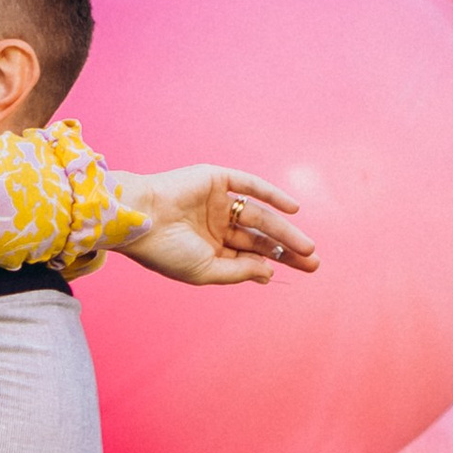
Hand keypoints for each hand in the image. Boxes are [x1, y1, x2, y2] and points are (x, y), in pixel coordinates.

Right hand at [108, 165, 318, 285]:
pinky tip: (293, 209)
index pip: (248, 255)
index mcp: (208, 249)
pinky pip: (249, 186)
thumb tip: (268, 272)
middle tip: (313, 261)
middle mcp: (214, 225)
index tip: (300, 270)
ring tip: (306, 247)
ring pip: (259, 216)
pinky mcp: (216, 180)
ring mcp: (216, 202)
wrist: (138, 217)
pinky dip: (272, 195)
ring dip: (284, 230)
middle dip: (286, 249)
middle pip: (259, 237)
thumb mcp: (205, 270)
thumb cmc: (165, 250)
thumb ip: (238, 271)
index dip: (274, 262)